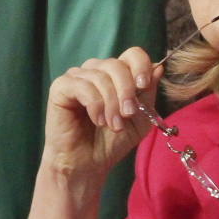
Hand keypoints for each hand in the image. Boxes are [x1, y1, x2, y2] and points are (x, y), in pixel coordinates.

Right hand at [43, 47, 160, 181]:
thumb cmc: (112, 141)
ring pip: (101, 76)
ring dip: (112, 103)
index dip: (140, 66)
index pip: (132, 54)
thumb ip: (148, 94)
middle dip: (127, 90)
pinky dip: (95, 104)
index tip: (143, 86)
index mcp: (117, 75)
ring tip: (114, 125)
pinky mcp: (60, 87)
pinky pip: (82, 86)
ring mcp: (77, 77)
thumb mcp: (140, 119)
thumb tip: (158, 67)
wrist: (88, 163)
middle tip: (129, 114)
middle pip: (117, 64)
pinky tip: (98, 120)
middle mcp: (97, 71)